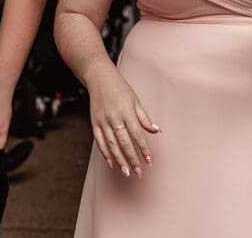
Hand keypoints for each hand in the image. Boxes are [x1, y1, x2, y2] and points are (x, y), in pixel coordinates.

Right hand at [85, 63, 158, 177]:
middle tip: (139, 173)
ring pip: (111, 144)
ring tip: (126, 172)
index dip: (144, 149)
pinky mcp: (94, 122)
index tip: (149, 161)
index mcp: (127, 111)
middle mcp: (114, 117)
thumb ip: (144, 117)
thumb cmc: (120, 88)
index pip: (137, 134)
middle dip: (132, 159)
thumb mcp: (135, 100)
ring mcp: (102, 121)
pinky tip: (111, 162)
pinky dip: (105, 152)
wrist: (98, 77)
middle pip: (124, 143)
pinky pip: (99, 140)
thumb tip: (156, 131)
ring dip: (119, 160)